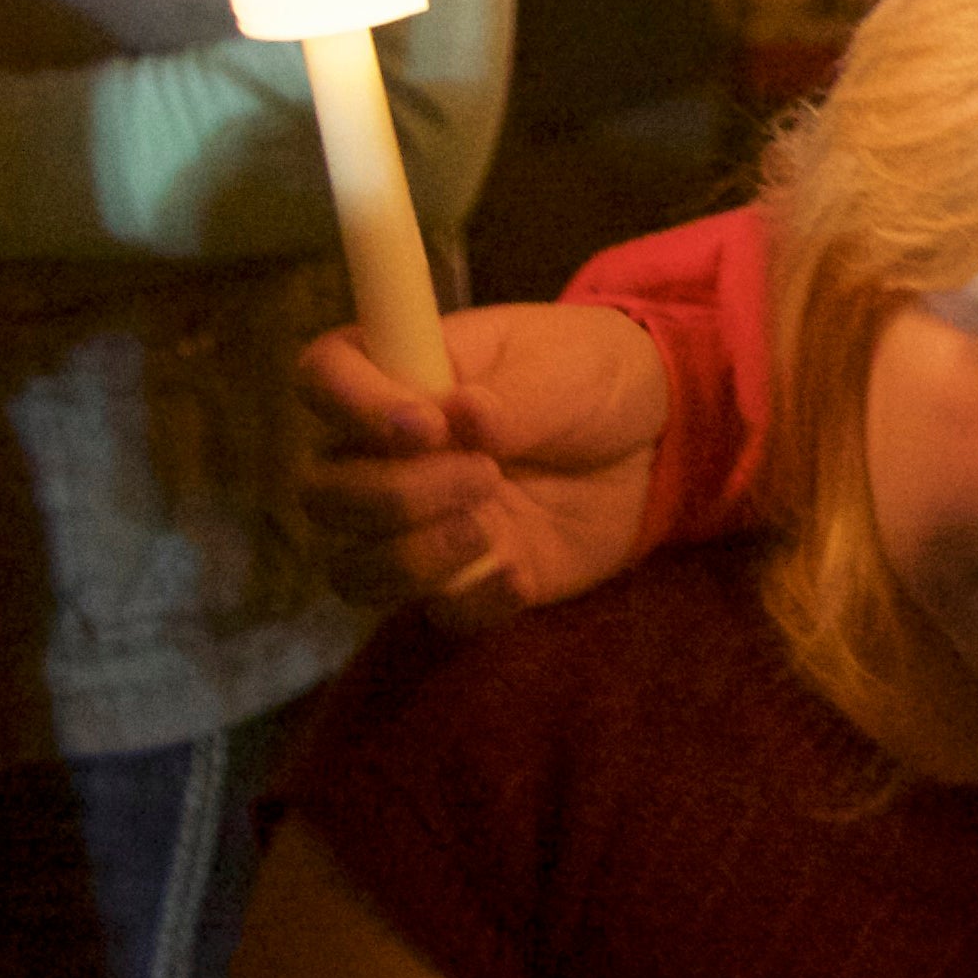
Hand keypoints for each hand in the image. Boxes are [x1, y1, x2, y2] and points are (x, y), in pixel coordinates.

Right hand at [295, 303, 670, 621]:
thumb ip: (510, 395)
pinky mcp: (464, 578)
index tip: (425, 424)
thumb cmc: (592, 376)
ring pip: (353, 568)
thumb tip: (463, 415)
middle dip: (391, 496)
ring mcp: (420, 524)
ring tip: (487, 526)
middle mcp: (388, 455)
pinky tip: (516, 573)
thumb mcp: (565, 364)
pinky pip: (434, 612)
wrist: (657, 437)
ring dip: (412, 557)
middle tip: (484, 474)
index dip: (349, 404)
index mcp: (402, 375)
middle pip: (321, 492)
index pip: (320, 377)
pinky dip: (470, 601)